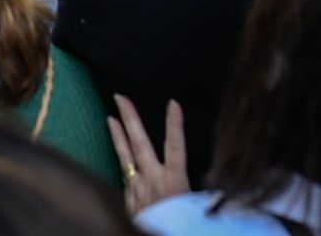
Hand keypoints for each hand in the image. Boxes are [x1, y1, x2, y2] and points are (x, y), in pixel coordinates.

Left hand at [107, 96, 189, 215]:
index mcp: (174, 181)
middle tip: (120, 97)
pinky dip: (122, 163)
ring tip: (108, 117)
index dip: (174, 124)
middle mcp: (152, 181)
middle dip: (130, 118)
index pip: (175, 146)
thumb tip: (211, 186)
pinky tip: (120, 156)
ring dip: (117, 136)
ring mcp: (137, 189)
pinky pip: (124, 176)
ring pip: (125, 157)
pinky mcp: (128, 200)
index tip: (173, 102)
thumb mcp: (196, 208)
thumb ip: (198, 193)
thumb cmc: (182, 226)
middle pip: (140, 143)